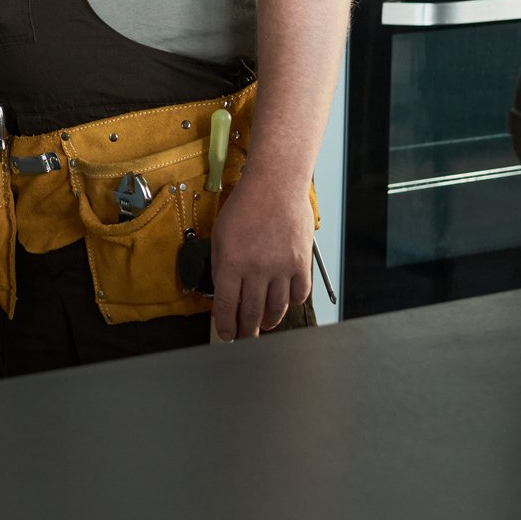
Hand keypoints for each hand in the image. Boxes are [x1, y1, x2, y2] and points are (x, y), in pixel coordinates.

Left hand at [209, 171, 314, 340]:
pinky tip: (284, 303)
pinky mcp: (301, 264)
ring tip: (263, 324)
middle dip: (246, 330)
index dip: (225, 326)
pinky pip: (298, 294)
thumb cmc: (246, 204)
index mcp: (231, 262)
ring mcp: (281, 268)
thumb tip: (223, 292)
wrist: (275, 185)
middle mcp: (256, 269)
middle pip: (251, 312)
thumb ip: (221, 264)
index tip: (226, 335)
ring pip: (276, 308)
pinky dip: (291, 303)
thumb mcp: (220, 234)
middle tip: (245, 336)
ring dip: (268, 321)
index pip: (226, 306)